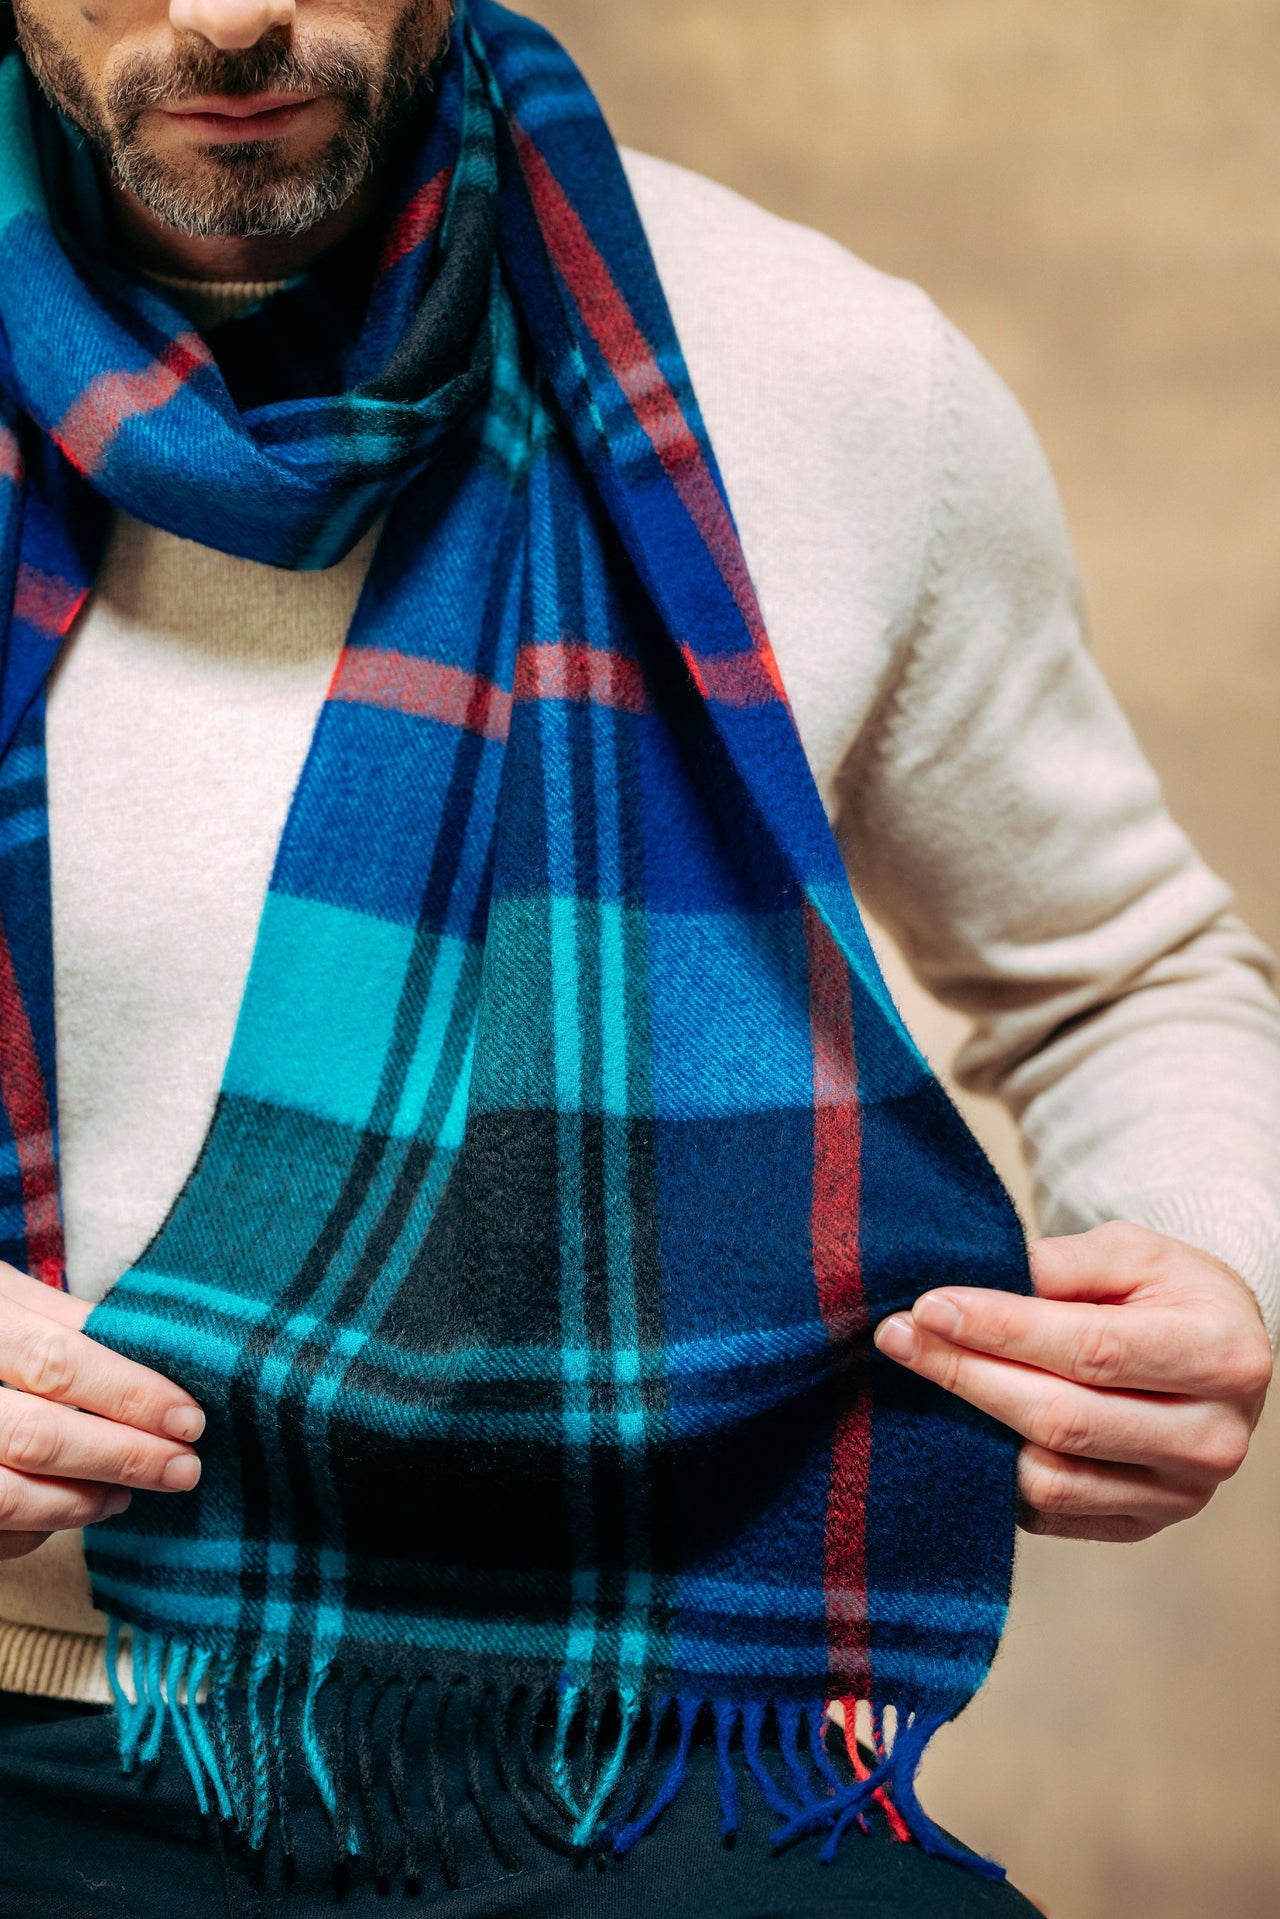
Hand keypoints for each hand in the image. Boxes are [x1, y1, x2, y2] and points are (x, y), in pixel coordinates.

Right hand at [0, 1264, 204, 1560]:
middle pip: (36, 1436)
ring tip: (128, 1492)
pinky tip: (67, 1510)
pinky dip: (32, 1530)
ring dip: (80, 1502)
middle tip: (182, 1469)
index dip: (128, 1394)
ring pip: (5, 1496)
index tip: (189, 1418)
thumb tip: (148, 1354)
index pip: (56, 1362)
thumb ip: (59, 1321)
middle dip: (121, 1457)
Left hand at [873, 1223, 1271, 1542]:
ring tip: (921, 1377)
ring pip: (1050, 1478)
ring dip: (971, 1428)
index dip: (1001, 1330)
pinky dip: (996, 1473)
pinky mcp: (1145, 1525)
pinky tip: (963, 1425)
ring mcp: (1180, 1494)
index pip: (1091, 1349)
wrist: (1220, 1353)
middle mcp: (1212, 1438)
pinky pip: (1051, 1512)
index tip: (929, 1306)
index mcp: (1220, 1355)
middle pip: (1062, 1419)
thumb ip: (1064, 1264)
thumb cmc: (1171, 1293)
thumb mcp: (1135, 1252)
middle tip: (898, 1337)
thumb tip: (975, 1286)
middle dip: (966, 1374)